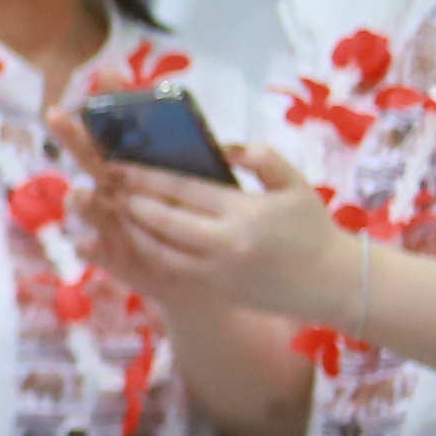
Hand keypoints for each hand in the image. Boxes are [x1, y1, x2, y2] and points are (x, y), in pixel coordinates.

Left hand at [61, 122, 347, 324]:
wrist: (331, 283)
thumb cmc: (313, 229)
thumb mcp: (295, 185)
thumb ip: (262, 159)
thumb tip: (225, 146)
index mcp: (243, 211)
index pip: (182, 190)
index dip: (145, 177)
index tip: (117, 165)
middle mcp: (224, 242)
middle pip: (161, 220)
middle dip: (128, 202)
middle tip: (104, 186)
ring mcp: (215, 270)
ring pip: (157, 249)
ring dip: (130, 230)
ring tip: (112, 211)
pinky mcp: (212, 288)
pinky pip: (169, 269)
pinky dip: (146, 253)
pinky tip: (133, 238)